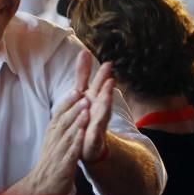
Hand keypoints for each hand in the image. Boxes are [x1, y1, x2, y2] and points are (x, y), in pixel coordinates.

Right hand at [25, 90, 87, 194]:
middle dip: (73, 107)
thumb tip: (68, 114)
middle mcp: (53, 141)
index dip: (67, 102)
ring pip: (67, 134)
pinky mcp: (63, 166)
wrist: (42, 189)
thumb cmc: (51, 164)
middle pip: (63, 121)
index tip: (76, 89)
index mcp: (52, 135)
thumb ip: (60, 129)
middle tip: (83, 93)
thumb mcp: (54, 143)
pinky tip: (82, 134)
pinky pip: (70, 152)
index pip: (59, 115)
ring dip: (76, 120)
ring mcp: (58, 153)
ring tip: (85, 109)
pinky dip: (75, 142)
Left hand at [72, 49, 115, 163]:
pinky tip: (92, 127)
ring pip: (102, 116)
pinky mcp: (94, 139)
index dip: (102, 75)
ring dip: (104, 108)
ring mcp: (98, 125)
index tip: (107, 64)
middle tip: (111, 80)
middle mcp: (99, 110)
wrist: (87, 143)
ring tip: (106, 98)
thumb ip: (83, 74)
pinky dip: (93, 131)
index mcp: (94, 98)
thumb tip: (84, 51)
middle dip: (107, 90)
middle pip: (104, 98)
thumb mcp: (82, 92)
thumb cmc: (87, 114)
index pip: (99, 84)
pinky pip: (94, 135)